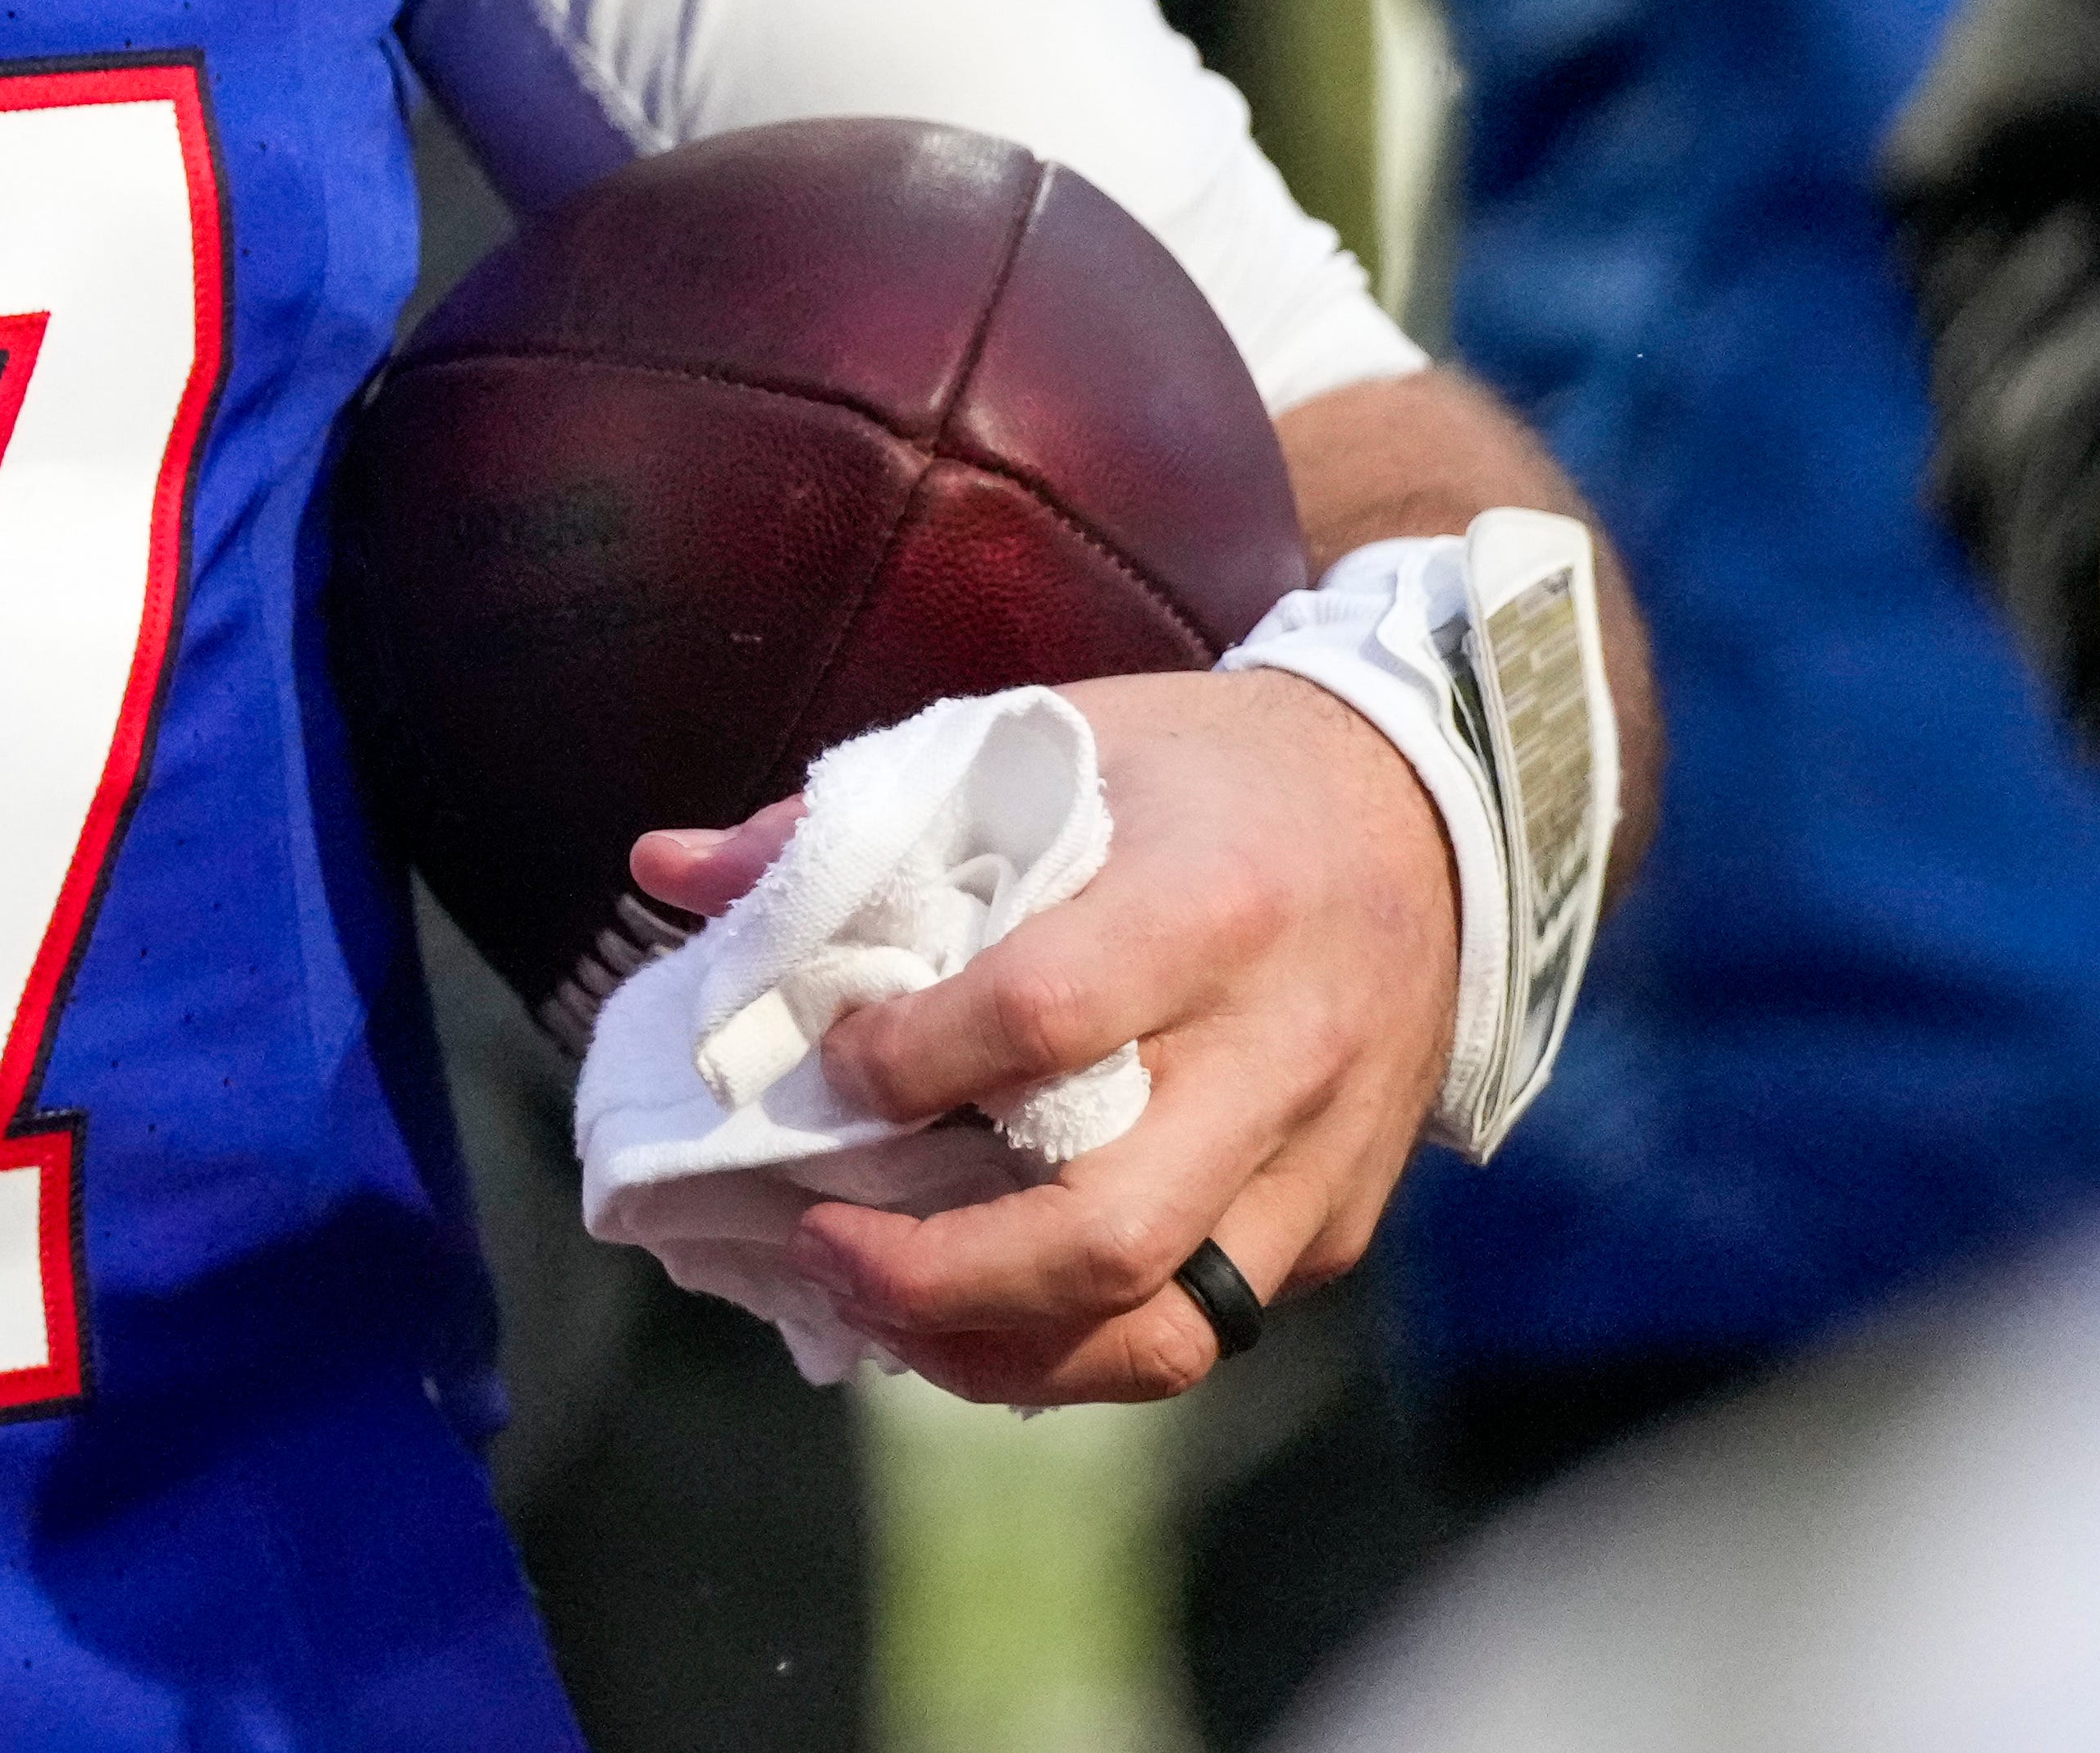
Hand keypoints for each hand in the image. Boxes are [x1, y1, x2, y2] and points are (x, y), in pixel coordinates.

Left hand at [626, 663, 1458, 1406]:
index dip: (912, 1060)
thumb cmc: (1203, 774)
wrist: (1433, 816)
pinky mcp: (1334, 1227)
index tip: (830, 1063)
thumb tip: (666, 871)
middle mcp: (1280, 1051)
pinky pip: (1201, 1330)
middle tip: (819, 1248)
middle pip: (1107, 1223)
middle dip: (937, 1270)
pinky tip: (974, 1328)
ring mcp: (1319, 1160)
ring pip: (1164, 1327)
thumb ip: (852, 821)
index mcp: (1206, 905)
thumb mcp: (1043, 745)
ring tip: (876, 1316)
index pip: (1047, 1017)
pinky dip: (1075, 1354)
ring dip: (1000, 1349)